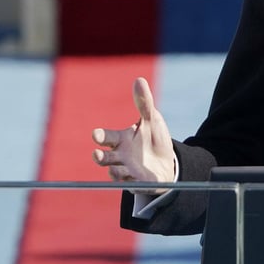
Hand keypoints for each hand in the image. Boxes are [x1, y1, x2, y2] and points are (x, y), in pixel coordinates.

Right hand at [91, 77, 175, 192]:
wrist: (166, 163)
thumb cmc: (154, 139)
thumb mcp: (152, 120)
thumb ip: (144, 103)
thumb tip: (139, 80)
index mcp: (121, 139)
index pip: (106, 137)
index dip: (101, 136)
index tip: (96, 134)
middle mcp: (120, 155)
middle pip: (103, 158)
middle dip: (99, 157)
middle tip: (97, 155)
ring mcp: (126, 170)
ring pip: (114, 172)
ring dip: (115, 171)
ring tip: (119, 168)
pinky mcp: (135, 183)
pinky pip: (129, 183)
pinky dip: (131, 181)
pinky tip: (135, 177)